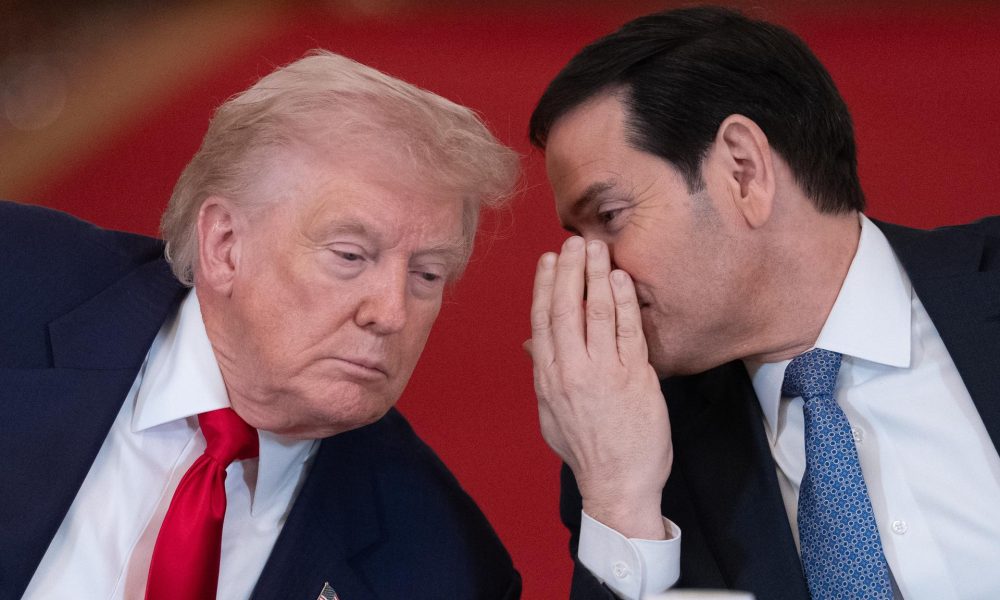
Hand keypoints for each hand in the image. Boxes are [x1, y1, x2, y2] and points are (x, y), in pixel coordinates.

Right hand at [527, 236, 671, 539]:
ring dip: (597, 275)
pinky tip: (622, 279)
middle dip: (570, 270)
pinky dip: (624, 301)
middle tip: (575, 241)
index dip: (545, 286)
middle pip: (567, 308)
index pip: (543, 320)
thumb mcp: (551, 414)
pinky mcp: (634, 376)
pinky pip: (627, 330)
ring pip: (597, 312)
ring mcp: (603, 372)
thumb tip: (531, 344)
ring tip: (598, 249)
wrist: (617, 484)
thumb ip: (542, 374)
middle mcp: (571, 370)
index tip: (548, 260)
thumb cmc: (585, 451)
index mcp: (548, 378)